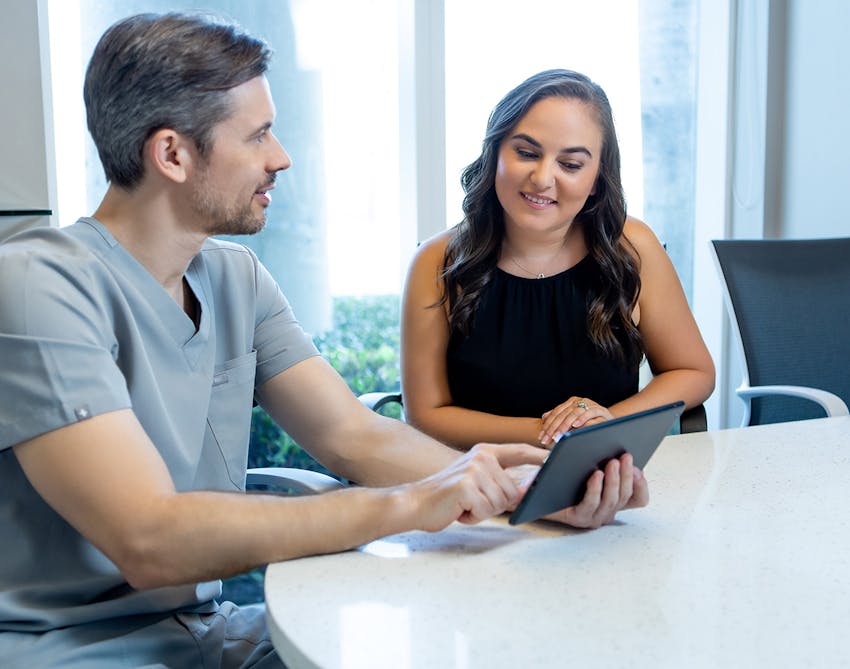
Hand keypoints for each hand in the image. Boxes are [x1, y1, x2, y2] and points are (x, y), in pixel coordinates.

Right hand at [407, 443, 546, 531]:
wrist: (416, 503)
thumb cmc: (448, 496)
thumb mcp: (474, 481)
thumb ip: (498, 481)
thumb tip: (523, 491)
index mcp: (485, 452)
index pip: (519, 451)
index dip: (539, 455)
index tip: (556, 457)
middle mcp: (481, 457)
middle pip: (512, 491)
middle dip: (494, 504)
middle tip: (471, 502)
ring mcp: (473, 470)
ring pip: (500, 502)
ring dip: (483, 511)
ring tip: (464, 504)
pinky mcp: (466, 486)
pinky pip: (485, 510)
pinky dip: (472, 517)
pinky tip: (458, 510)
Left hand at [538, 396, 613, 445]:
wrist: (611, 425)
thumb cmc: (589, 424)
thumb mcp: (573, 421)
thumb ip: (560, 418)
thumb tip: (543, 416)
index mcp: (571, 402)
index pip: (556, 413)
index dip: (547, 425)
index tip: (541, 437)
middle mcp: (580, 401)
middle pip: (563, 414)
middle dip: (554, 428)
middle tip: (547, 440)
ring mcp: (591, 405)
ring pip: (574, 413)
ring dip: (565, 425)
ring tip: (558, 435)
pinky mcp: (601, 410)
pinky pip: (591, 413)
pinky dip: (583, 419)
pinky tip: (576, 425)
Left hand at [544, 453, 648, 528]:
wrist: (535, 489)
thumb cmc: (564, 477)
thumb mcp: (588, 467)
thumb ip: (607, 463)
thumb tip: (623, 453)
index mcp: (613, 500)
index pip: (637, 499)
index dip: (641, 485)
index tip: (640, 469)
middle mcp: (606, 511)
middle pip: (624, 496)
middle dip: (627, 475)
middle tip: (626, 456)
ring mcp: (593, 516)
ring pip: (611, 501)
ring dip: (614, 480)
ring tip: (613, 462)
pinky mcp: (578, 518)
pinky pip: (591, 503)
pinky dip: (596, 489)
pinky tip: (596, 474)